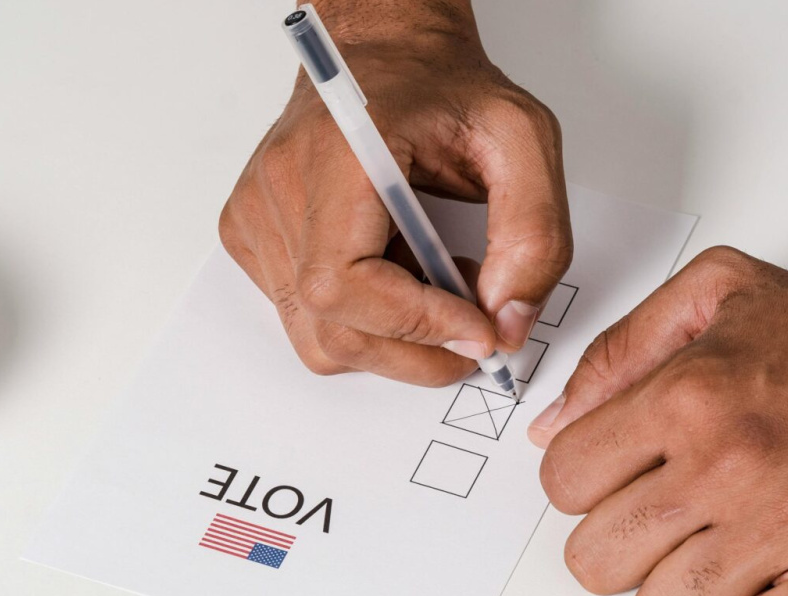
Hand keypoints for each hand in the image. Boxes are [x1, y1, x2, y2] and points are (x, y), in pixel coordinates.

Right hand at [219, 3, 570, 384]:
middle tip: (476, 321)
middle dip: (419, 350)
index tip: (477, 330)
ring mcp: (256, 215)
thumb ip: (534, 234)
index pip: (343, 284)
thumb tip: (508, 323)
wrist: (384, 53)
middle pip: (332, 330)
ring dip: (394, 336)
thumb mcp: (523, 139)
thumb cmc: (441, 87)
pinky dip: (365, 319)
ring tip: (437, 281)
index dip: (415, 325)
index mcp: (337, 154)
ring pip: (320, 338)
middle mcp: (280, 186)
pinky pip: (306, 318)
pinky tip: (398, 269)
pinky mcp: (252, 236)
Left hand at [529, 247, 787, 595]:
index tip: (617, 485)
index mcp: (687, 395)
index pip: (564, 480)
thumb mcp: (721, 291)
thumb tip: (552, 425)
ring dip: (681, 594)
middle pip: (596, 560)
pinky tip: (767, 584)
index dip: (582, 489)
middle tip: (665, 527)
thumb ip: (622, 350)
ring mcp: (786, 526)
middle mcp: (727, 463)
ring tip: (719, 557)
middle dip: (620, 549)